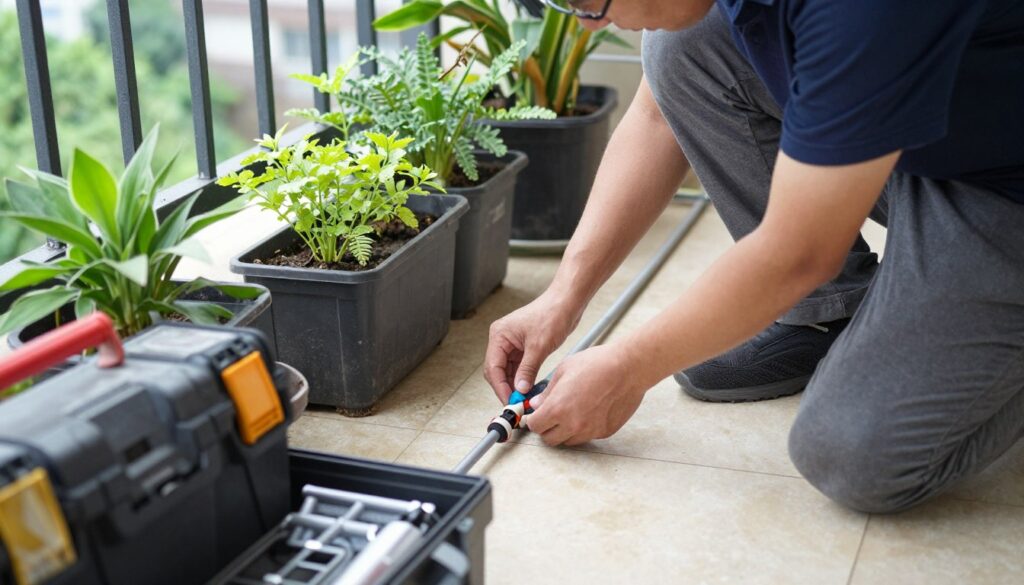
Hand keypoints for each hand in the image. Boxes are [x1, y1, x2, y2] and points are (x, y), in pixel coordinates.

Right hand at [484, 291, 581, 402]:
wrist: (567, 302)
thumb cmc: (552, 315)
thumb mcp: (539, 346)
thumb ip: (527, 370)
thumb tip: (520, 390)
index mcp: (499, 335)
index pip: (493, 367)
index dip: (500, 387)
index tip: (510, 401)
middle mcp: (502, 339)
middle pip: (497, 371)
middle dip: (506, 388)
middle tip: (517, 404)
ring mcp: (512, 344)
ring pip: (508, 371)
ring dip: (515, 385)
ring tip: (525, 400)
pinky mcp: (523, 347)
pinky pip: (519, 368)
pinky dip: (523, 379)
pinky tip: (530, 389)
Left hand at [524, 343, 648, 445]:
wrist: (628, 368)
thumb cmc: (597, 363)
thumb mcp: (564, 370)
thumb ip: (547, 392)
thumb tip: (537, 404)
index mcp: (558, 408)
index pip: (535, 427)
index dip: (534, 419)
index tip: (536, 415)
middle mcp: (573, 424)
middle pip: (550, 440)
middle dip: (547, 428)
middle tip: (551, 415)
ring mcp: (591, 431)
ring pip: (568, 441)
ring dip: (565, 431)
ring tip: (572, 412)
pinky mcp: (605, 432)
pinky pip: (588, 436)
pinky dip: (584, 428)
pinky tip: (589, 411)